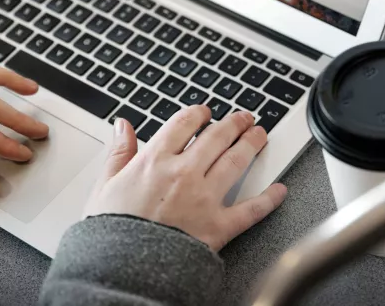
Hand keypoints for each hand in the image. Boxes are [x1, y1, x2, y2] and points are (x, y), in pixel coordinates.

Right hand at [86, 106, 286, 250]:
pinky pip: (251, 209)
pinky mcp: (218, 226)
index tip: (205, 112)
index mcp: (154, 161)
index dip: (199, 113)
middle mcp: (183, 173)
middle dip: (234, 122)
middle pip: (217, 136)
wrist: (122, 272)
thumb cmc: (111, 233)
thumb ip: (118, 153)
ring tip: (259, 135)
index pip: (184, 122)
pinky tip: (279, 190)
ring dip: (252, 143)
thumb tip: (123, 126)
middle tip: (244, 118)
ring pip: (236, 161)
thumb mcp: (104, 186)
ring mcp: (204, 198)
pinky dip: (270, 198)